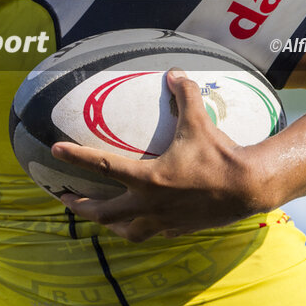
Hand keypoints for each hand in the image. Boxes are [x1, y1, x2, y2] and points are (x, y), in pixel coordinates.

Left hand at [51, 69, 270, 241]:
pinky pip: (151, 233)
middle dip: (79, 206)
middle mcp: (149, 204)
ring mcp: (163, 221)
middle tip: (63, 197)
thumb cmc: (221, 154)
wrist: (251, 188)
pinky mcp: (178, 230)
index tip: (54, 151)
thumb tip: (174, 72)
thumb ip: (184, 96)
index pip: (102, 166)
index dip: (75, 157)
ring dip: (106, 224)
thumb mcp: (199, 122)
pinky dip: (137, 228)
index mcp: (148, 178)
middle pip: (102, 212)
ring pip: (125, 230)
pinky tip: (136, 222)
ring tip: (97, 217)